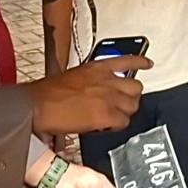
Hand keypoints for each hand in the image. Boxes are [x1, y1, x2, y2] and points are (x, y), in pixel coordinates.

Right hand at [26, 57, 149, 134]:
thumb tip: (96, 92)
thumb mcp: (74, 77)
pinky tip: (108, 126)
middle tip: (121, 104)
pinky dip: (117, 126)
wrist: (39, 104)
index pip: (126, 61)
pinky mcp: (106, 115)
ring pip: (132, 106)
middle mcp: (107, 80)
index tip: (148, 64)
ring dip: (124, 112)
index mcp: (97, 68)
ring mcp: (109, 97)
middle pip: (136, 88)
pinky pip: (123, 122)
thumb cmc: (48, 93)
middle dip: (131, 97)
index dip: (140, 62)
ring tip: (112, 117)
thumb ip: (91, 81)